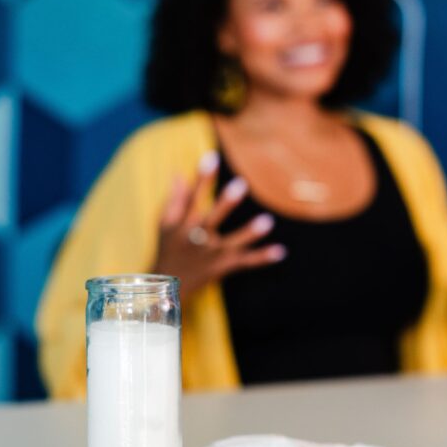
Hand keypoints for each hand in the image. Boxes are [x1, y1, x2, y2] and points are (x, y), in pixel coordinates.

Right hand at [151, 153, 285, 299]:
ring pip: (232, 243)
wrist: (166, 289)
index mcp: (183, 225)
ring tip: (267, 221)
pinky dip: (262, 258)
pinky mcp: (222, 267)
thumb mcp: (165, 225)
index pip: (192, 198)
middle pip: (212, 219)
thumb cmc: (168, 250)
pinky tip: (280, 252)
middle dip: (225, 203)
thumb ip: (174, 200)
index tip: (211, 157)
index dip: (202, 178)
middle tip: (241, 184)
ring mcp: (211, 255)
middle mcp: (197, 239)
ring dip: (249, 233)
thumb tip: (179, 173)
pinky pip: (245, 263)